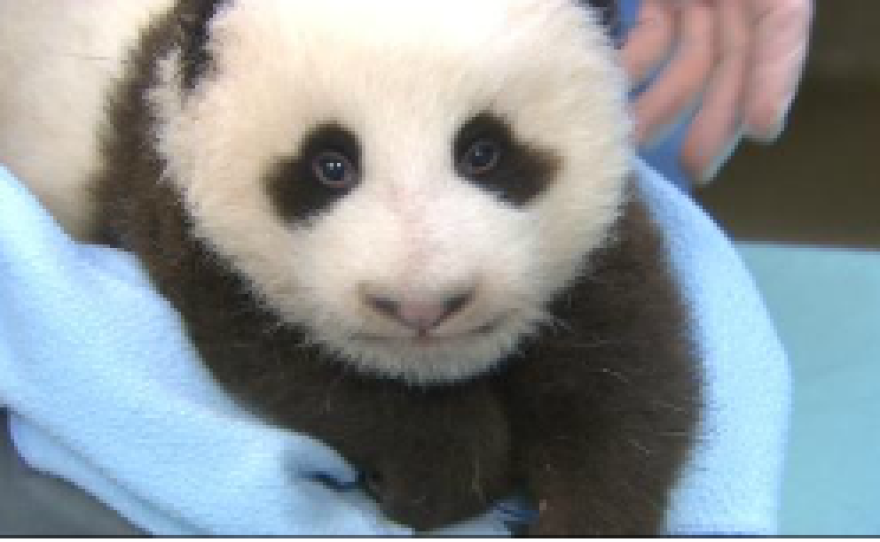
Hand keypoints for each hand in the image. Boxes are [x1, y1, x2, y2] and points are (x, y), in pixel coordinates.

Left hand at [622, 0, 812, 182]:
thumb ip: (754, 11)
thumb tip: (729, 34)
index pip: (783, 27)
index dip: (773, 78)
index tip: (762, 127)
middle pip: (737, 64)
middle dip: (717, 119)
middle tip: (695, 170)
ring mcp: (701, 0)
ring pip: (689, 64)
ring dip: (661, 108)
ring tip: (632, 145)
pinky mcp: (663, 3)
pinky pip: (651, 41)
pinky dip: (632, 72)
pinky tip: (612, 101)